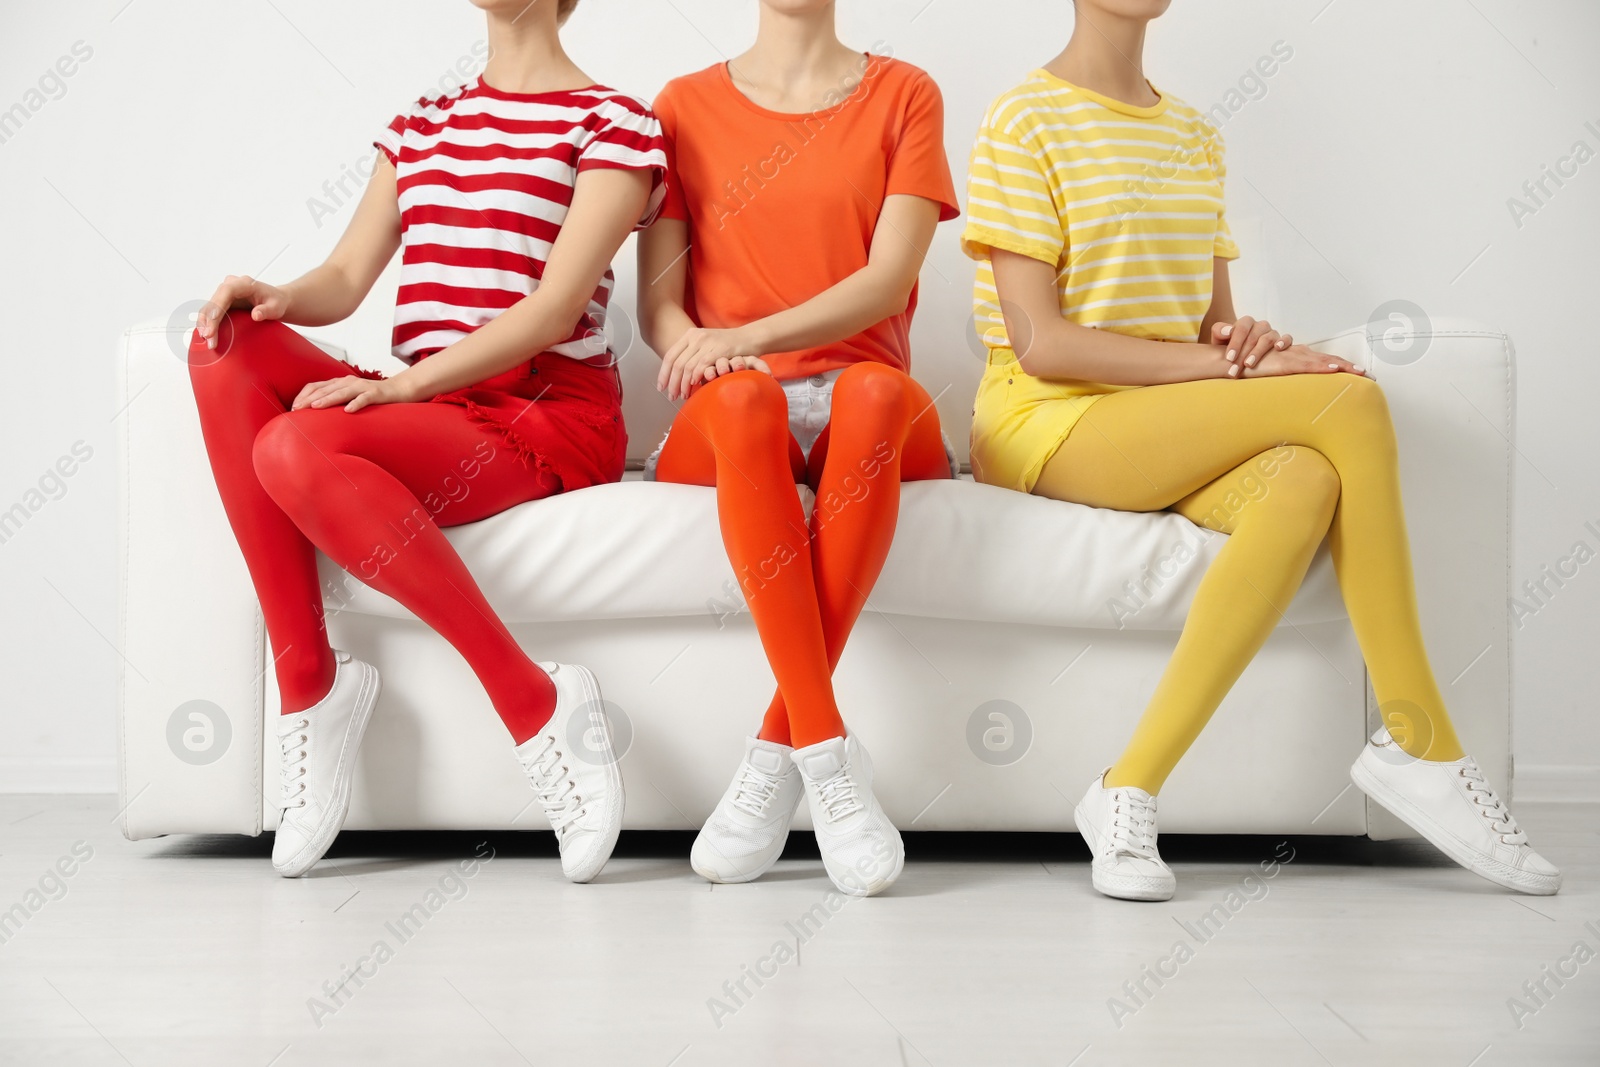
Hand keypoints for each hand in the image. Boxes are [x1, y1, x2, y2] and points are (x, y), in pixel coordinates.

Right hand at [194, 275, 290, 348]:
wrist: (274, 300)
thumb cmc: (276, 302)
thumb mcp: (276, 307)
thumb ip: (267, 310)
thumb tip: (256, 315)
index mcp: (244, 283)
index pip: (226, 291)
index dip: (218, 304)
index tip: (213, 319)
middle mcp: (231, 285)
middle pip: (214, 301)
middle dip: (209, 320)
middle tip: (209, 338)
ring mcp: (224, 294)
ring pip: (209, 308)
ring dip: (205, 324)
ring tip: (208, 341)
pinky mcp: (221, 302)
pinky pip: (210, 313)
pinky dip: (207, 324)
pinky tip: (207, 336)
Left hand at [291, 374, 413, 412]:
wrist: (399, 390)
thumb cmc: (372, 396)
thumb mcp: (350, 397)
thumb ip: (335, 402)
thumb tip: (315, 415)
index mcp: (339, 382)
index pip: (316, 386)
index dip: (303, 395)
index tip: (293, 408)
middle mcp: (348, 382)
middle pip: (325, 388)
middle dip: (310, 398)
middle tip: (297, 410)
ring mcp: (362, 387)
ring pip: (342, 392)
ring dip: (328, 399)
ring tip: (315, 407)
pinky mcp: (376, 394)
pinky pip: (365, 398)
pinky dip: (356, 404)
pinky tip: (348, 411)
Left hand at [657, 326, 764, 399]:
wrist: (750, 337)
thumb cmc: (727, 346)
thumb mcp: (705, 345)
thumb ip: (691, 355)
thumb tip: (677, 374)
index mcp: (690, 335)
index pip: (670, 356)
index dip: (663, 374)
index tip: (661, 387)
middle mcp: (696, 337)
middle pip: (677, 363)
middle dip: (672, 383)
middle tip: (672, 396)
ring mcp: (708, 342)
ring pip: (687, 366)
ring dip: (683, 384)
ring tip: (683, 395)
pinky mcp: (720, 349)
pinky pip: (702, 365)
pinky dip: (695, 377)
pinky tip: (694, 386)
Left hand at [1212, 316, 1291, 373]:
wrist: (1239, 354)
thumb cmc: (1228, 346)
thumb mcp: (1219, 339)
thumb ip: (1219, 331)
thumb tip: (1228, 330)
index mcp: (1246, 322)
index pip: (1242, 329)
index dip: (1235, 343)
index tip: (1229, 358)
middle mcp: (1260, 326)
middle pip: (1254, 337)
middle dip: (1242, 354)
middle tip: (1234, 370)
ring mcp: (1272, 333)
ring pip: (1268, 339)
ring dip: (1258, 352)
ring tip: (1248, 365)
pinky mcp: (1283, 341)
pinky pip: (1288, 338)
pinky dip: (1284, 341)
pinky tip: (1278, 348)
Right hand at [1237, 343, 1365, 377]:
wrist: (1231, 360)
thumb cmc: (1248, 367)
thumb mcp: (1270, 375)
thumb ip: (1281, 381)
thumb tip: (1290, 395)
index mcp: (1297, 357)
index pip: (1324, 362)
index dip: (1342, 367)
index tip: (1359, 376)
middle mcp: (1298, 355)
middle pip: (1330, 360)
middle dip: (1351, 367)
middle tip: (1371, 376)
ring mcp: (1293, 357)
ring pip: (1324, 361)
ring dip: (1344, 366)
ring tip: (1360, 372)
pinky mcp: (1285, 363)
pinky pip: (1308, 365)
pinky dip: (1323, 367)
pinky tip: (1335, 370)